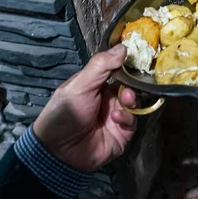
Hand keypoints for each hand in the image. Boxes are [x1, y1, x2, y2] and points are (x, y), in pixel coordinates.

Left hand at [33, 45, 136, 171]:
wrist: (57, 151)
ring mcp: (116, 116)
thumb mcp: (80, 85)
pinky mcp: (122, 134)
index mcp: (97, 85)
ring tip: (125, 100)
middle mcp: (109, 99)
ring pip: (134, 104)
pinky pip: (133, 122)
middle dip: (133, 84)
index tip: (139, 58)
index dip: (128, 65)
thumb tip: (123, 47)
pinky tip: (116, 118)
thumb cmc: (64, 113)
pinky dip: (127, 118)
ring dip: (131, 100)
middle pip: (130, 86)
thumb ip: (101, 66)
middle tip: (130, 86)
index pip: (118, 70)